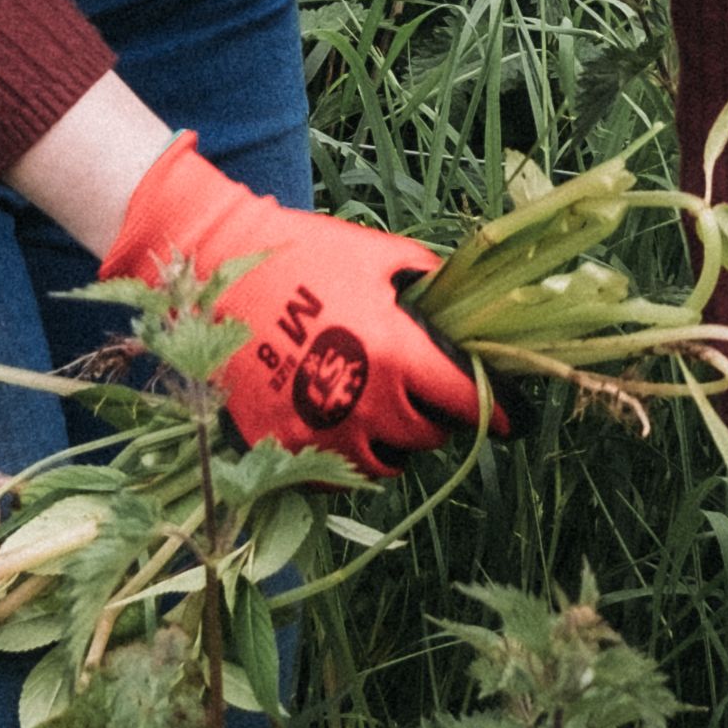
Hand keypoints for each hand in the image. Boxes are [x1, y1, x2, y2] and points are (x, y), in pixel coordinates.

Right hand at [97, 138, 484, 474]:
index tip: (510, 419)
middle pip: (426, 437)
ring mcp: (320, 430)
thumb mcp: (377, 256)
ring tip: (385, 418)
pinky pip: (333, 473)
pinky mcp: (282, 444)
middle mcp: (364, 401)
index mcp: (396, 354)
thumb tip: (464, 306)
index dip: (497, 412)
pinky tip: (341, 426)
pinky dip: (346, 457)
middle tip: (427, 399)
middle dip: (435, 418)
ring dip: (394, 445)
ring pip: (384, 465)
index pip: (466, 401)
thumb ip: (428, 285)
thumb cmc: (303, 253)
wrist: (217, 268)